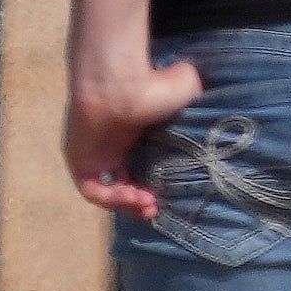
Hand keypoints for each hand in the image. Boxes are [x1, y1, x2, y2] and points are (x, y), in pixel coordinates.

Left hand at [63, 53, 205, 217]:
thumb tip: (213, 110)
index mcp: (131, 131)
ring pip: (107, 190)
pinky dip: (113, 199)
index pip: (138, 166)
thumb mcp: (186, 93)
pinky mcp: (77, 161)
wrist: (124, 83)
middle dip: (140, 200)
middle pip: (121, 183)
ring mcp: (91, 153)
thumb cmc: (155, 84)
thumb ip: (195, 108)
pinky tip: (135, 196)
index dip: (154, 184)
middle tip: (157, 207)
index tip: (170, 192)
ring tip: (149, 204)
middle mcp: (109, 145)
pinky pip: (92, 189)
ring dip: (129, 203)